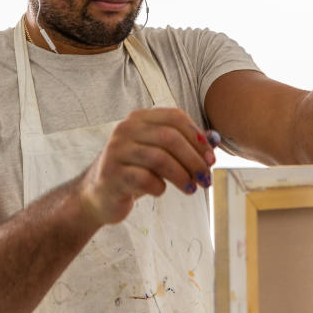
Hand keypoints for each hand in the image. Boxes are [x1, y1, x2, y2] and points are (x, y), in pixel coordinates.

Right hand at [76, 108, 218, 226]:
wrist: (98, 195)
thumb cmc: (135, 171)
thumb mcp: (159, 154)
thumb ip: (185, 144)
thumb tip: (215, 139)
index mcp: (139, 118)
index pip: (175, 117)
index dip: (197, 137)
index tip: (211, 159)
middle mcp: (125, 129)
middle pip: (169, 138)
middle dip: (194, 159)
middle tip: (205, 178)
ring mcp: (116, 151)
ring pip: (159, 158)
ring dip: (182, 175)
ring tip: (191, 189)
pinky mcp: (112, 174)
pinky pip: (145, 179)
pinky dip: (159, 187)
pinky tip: (160, 190)